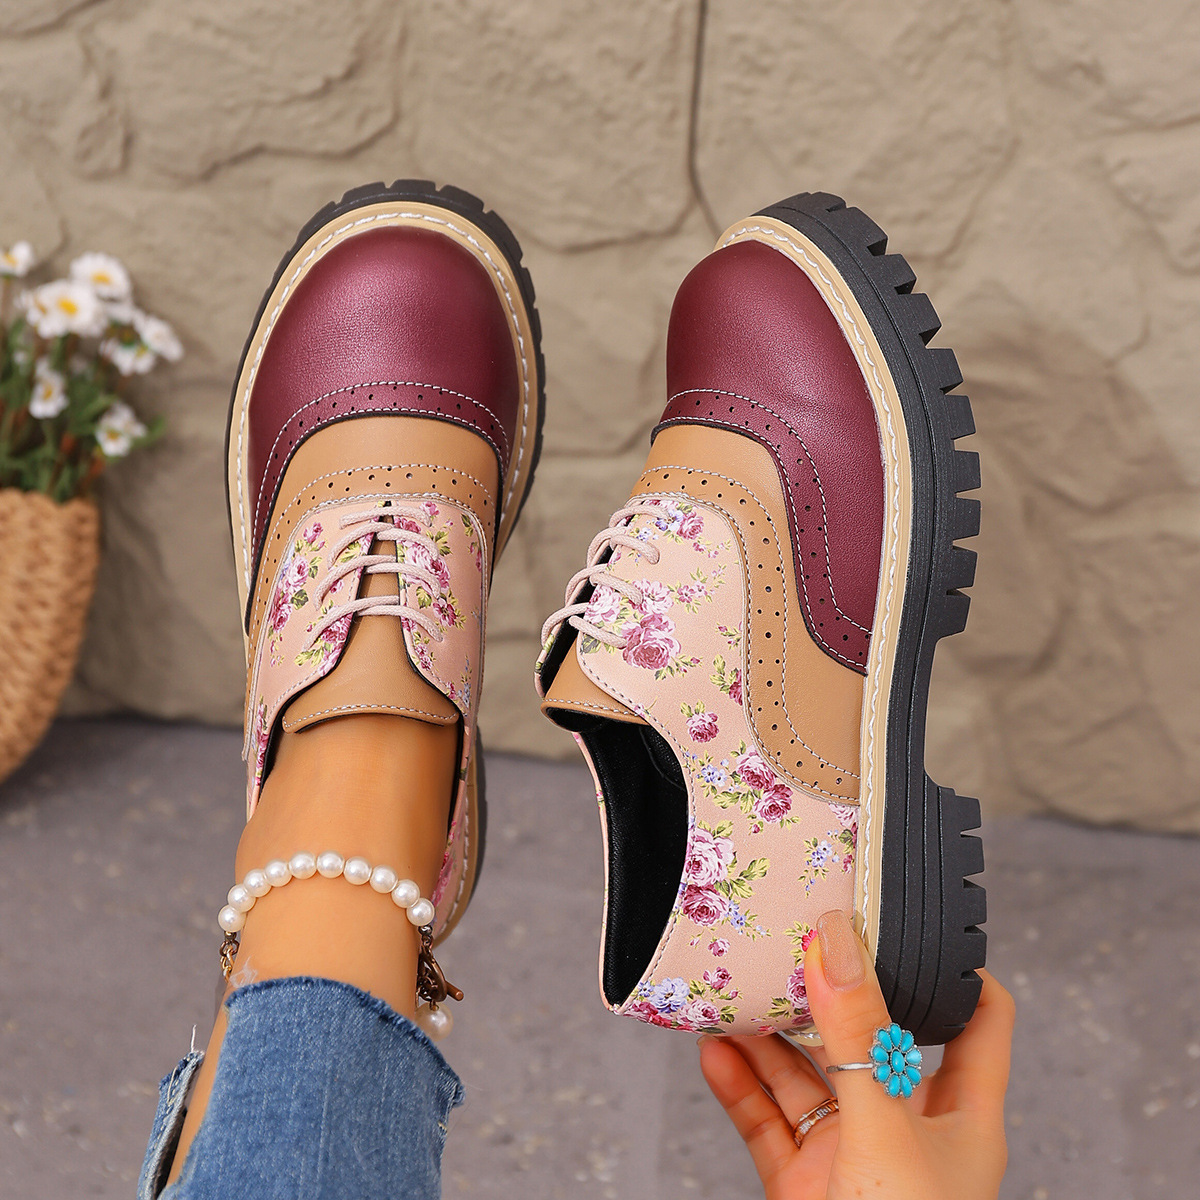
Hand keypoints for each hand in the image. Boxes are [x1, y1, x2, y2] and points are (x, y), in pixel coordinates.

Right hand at [698, 910, 1013, 1199]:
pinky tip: (715, 1052)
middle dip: (830, 991)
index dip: (950, 967)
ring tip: (735, 989)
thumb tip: (837, 942)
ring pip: (808, 1076)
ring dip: (769, 1036)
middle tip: (792, 939)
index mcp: (961, 1114)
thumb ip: (858, 1038)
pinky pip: (766, 1121)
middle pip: (872, 1036)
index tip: (899, 916)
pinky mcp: (803, 1184)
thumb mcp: (887, 1131)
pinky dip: (738, 1084)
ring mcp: (851, 1155)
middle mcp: (907, 1127)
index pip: (977, 1019)